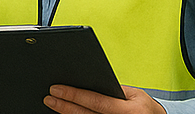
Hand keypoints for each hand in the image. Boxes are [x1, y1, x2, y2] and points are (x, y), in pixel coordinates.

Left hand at [45, 84, 165, 113]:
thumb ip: (113, 90)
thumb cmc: (145, 108)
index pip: (95, 101)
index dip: (73, 95)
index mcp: (128, 111)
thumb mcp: (135, 95)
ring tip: (55, 106)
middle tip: (49, 98)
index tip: (56, 89)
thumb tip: (87, 82)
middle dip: (65, 106)